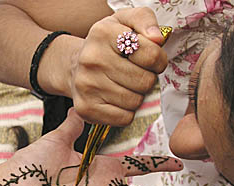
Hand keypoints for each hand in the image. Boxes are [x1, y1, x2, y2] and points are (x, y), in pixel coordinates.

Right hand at [67, 7, 167, 125]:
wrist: (75, 64)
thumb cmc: (108, 44)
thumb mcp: (125, 21)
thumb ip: (145, 20)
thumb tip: (157, 38)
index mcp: (103, 33)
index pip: (151, 54)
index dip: (158, 60)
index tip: (150, 59)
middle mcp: (91, 59)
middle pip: (145, 81)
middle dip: (147, 79)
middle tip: (136, 73)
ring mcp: (87, 85)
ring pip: (135, 101)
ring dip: (137, 95)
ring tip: (125, 84)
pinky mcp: (86, 108)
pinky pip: (124, 118)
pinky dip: (126, 111)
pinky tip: (117, 98)